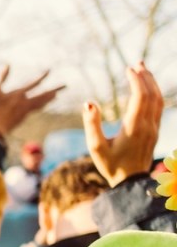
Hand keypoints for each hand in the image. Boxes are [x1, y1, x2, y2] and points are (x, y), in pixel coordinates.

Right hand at [0, 66, 63, 136]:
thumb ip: (1, 78)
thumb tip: (8, 65)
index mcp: (17, 95)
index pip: (32, 84)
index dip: (41, 77)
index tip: (49, 71)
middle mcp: (24, 103)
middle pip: (42, 95)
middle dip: (54, 90)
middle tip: (65, 86)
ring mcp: (24, 111)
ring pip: (40, 103)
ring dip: (48, 98)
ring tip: (56, 95)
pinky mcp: (22, 118)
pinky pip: (35, 109)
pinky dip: (41, 105)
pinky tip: (43, 105)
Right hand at [82, 61, 162, 186]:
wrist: (130, 182)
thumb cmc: (110, 165)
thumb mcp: (95, 147)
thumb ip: (91, 125)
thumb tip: (88, 103)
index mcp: (134, 128)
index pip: (141, 97)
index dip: (136, 80)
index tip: (128, 69)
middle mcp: (148, 126)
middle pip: (152, 94)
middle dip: (146, 77)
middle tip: (136, 64)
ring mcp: (154, 128)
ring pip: (158, 100)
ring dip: (152, 83)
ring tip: (143, 70)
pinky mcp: (154, 131)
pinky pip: (158, 107)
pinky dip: (154, 93)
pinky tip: (147, 89)